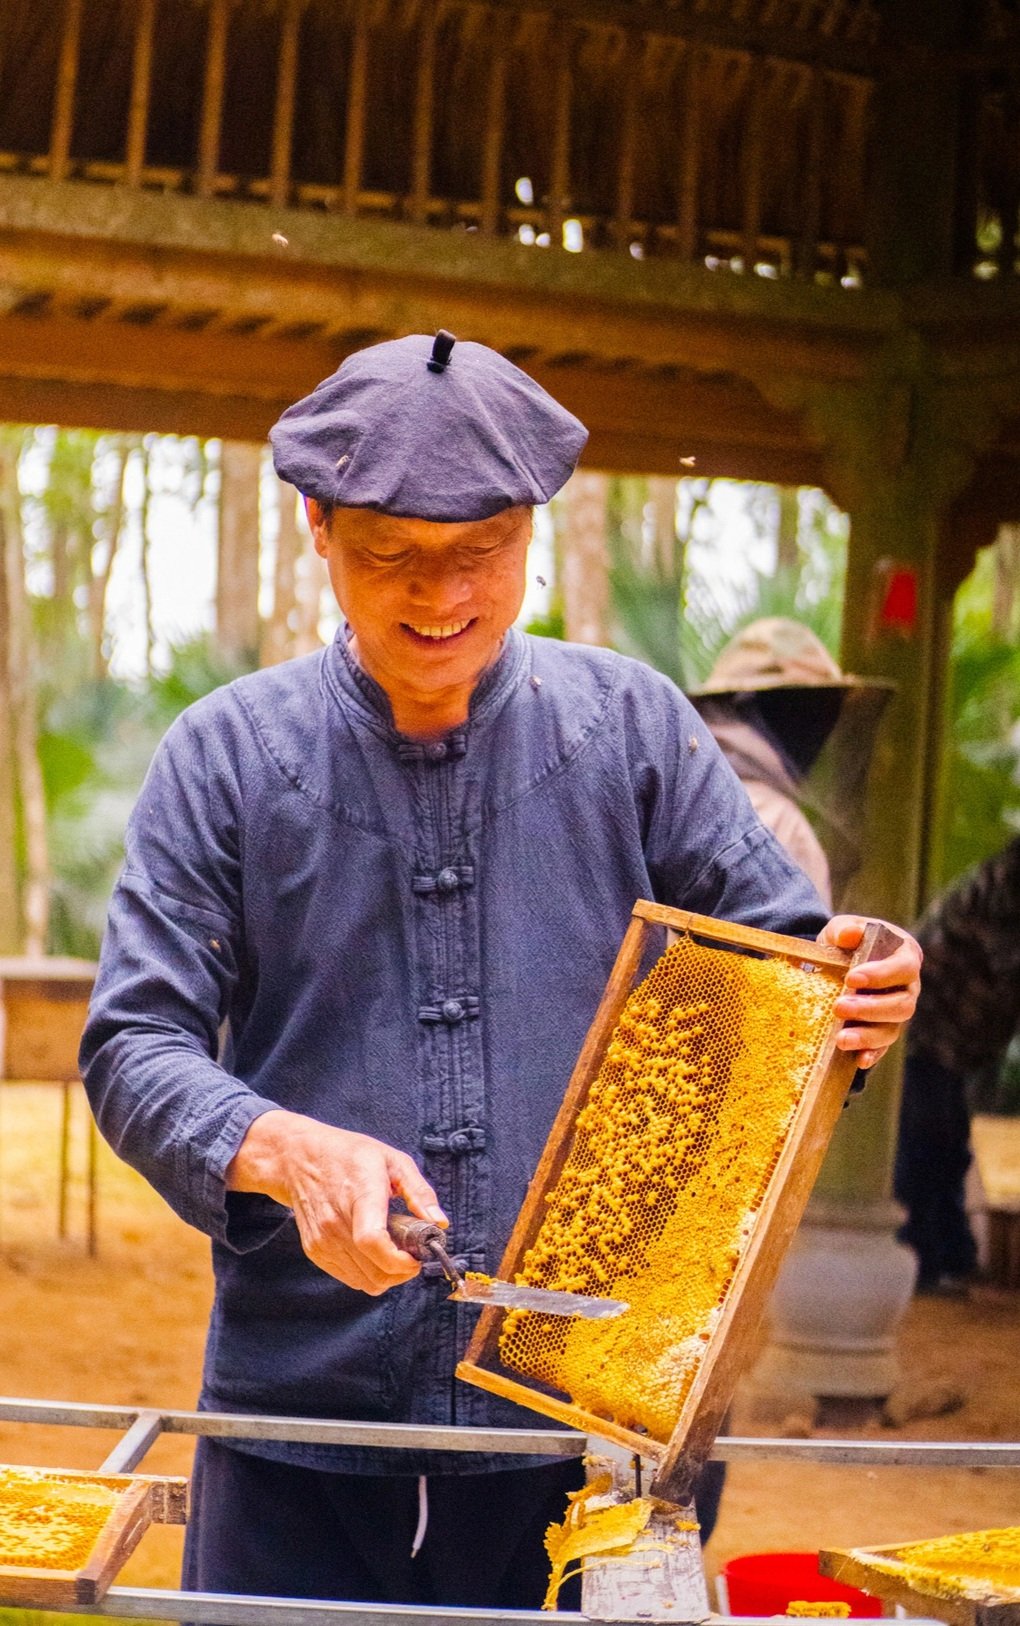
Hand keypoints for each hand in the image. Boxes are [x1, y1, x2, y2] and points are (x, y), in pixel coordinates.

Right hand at [226, 1109, 446, 1293]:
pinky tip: (374, 1253)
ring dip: (387, 1276)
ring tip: (393, 1251)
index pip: (372, 1240)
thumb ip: (419, 1191)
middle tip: (412, 1254)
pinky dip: (368, 1274)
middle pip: (374, 1271)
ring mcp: (322, 1240)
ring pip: (365, 1282)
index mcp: (360, 1194)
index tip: (416, 1258)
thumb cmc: (349, 1155)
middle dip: (402, 1272)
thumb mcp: (392, 1160)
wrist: (299, 1160)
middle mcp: (336, 1222)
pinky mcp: (315, 1251)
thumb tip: (439, 1222)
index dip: (399, 1261)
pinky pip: (349, 1279)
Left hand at [817, 915, 921, 1069]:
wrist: (839, 960)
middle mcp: (908, 987)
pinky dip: (873, 1053)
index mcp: (905, 956)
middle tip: (839, 1008)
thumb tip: (849, 934)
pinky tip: (859, 1060)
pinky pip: (884, 1047)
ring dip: (868, 1035)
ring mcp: (898, 1011)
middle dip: (870, 1008)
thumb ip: (845, 929)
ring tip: (841, 1038)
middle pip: (902, 1004)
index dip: (881, 975)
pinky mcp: (884, 1030)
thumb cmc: (846, 941)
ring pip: (893, 1028)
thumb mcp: (842, 929)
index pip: (903, 967)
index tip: (852, 978)